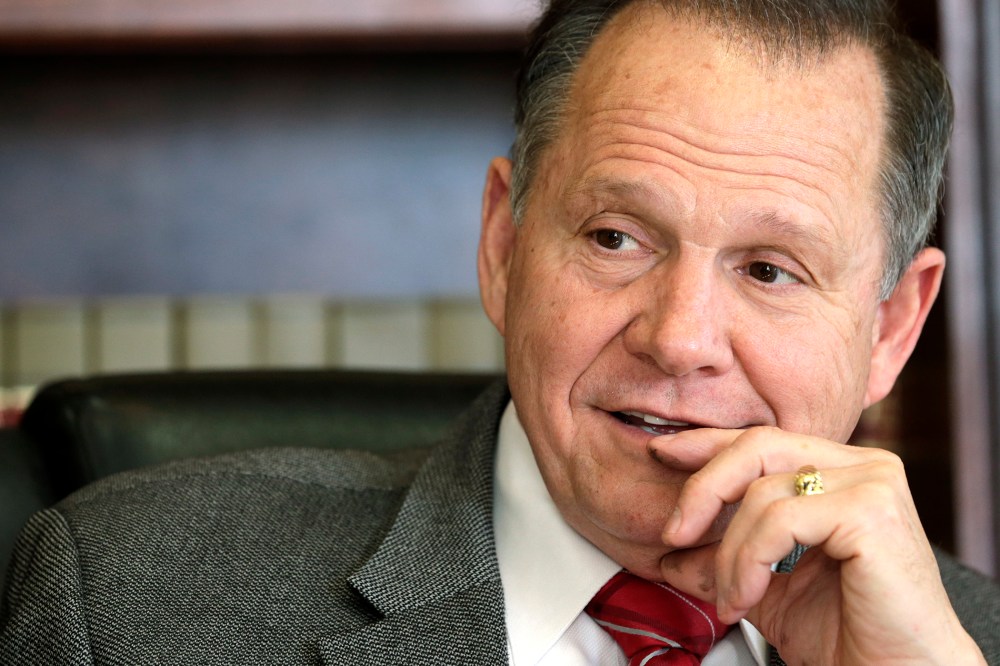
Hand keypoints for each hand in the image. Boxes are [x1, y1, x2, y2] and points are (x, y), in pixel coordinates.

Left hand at [652, 426, 984, 664]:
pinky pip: (781, 519)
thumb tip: (670, 554)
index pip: (762, 441)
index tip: (662, 454)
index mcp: (842, 471)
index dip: (706, 445)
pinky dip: (749, 559)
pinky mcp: (872, 511)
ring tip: (728, 597)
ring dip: (728, 552)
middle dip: (702, 489)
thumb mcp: (765, 588)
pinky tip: (747, 595)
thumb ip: (722, 560)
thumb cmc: (849, 635)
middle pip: (757, 446)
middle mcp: (863, 466)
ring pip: (762, 491)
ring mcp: (873, 482)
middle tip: (673, 533)